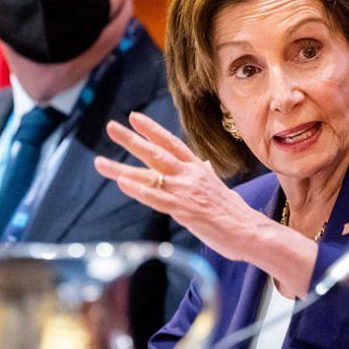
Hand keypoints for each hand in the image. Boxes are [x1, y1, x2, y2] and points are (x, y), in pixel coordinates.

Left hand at [94, 111, 316, 293]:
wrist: (249, 230)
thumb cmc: (234, 214)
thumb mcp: (217, 188)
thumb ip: (204, 175)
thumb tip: (200, 164)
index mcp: (198, 169)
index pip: (171, 143)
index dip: (151, 129)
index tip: (134, 118)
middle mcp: (190, 175)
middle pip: (155, 152)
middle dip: (130, 139)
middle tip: (111, 127)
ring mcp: (185, 191)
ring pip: (148, 174)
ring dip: (120, 167)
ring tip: (99, 161)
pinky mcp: (183, 209)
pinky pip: (155, 198)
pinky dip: (137, 189)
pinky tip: (122, 183)